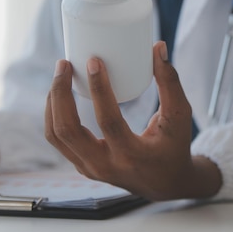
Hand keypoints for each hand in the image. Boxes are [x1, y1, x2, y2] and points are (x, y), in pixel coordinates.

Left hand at [45, 42, 221, 200]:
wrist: (168, 183)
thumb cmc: (175, 146)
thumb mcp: (180, 117)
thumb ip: (170, 83)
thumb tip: (157, 48)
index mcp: (133, 156)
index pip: (109, 121)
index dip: (99, 89)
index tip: (94, 61)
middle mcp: (106, 166)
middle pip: (68, 130)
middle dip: (60, 93)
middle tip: (65, 64)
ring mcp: (91, 169)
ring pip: (56, 136)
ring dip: (52, 103)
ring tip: (60, 76)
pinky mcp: (83, 167)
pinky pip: (59, 140)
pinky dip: (55, 115)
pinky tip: (61, 94)